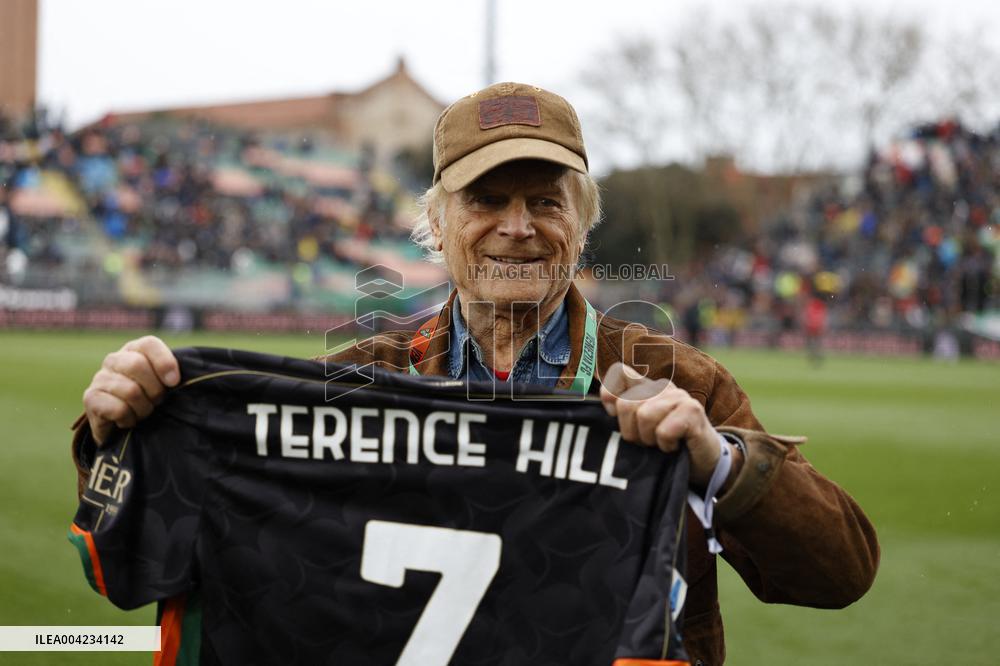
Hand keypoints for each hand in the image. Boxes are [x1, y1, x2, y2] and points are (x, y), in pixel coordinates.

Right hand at [82, 336, 178, 445]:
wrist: (121, 428)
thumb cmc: (150, 401)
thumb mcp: (165, 385)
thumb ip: (173, 375)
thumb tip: (179, 379)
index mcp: (135, 350)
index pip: (149, 344)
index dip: (164, 362)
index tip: (174, 383)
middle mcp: (115, 359)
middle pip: (137, 365)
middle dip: (155, 390)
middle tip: (157, 402)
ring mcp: (100, 377)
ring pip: (130, 390)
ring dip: (143, 409)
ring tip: (143, 413)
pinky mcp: (90, 398)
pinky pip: (118, 408)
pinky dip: (129, 419)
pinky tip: (128, 420)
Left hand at [599, 362, 722, 486]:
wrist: (704, 464)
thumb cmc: (666, 446)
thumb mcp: (638, 430)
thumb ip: (620, 414)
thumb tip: (595, 403)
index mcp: (646, 388)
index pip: (619, 375)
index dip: (610, 395)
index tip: (614, 416)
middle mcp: (662, 387)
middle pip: (626, 403)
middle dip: (631, 432)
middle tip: (645, 442)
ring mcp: (678, 397)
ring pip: (644, 415)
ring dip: (649, 440)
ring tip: (660, 445)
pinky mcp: (693, 411)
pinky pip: (664, 430)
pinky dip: (665, 445)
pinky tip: (674, 447)